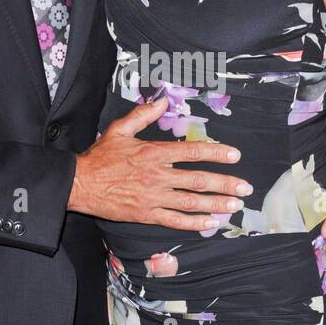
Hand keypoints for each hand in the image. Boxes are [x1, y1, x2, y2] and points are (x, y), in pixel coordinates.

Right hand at [69, 94, 251, 229]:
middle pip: (198, 180)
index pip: (192, 152)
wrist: (80, 184)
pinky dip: (194, 223)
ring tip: (235, 205)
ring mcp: (153, 197)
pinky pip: (175, 220)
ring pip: (191, 202)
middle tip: (245, 187)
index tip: (235, 156)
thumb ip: (143, 115)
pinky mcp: (146, 214)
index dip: (216, 153)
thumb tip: (163, 101)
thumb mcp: (120, 129)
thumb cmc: (100, 157)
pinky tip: (210, 223)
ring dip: (216, 204)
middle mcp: (158, 176)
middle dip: (225, 183)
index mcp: (154, 153)